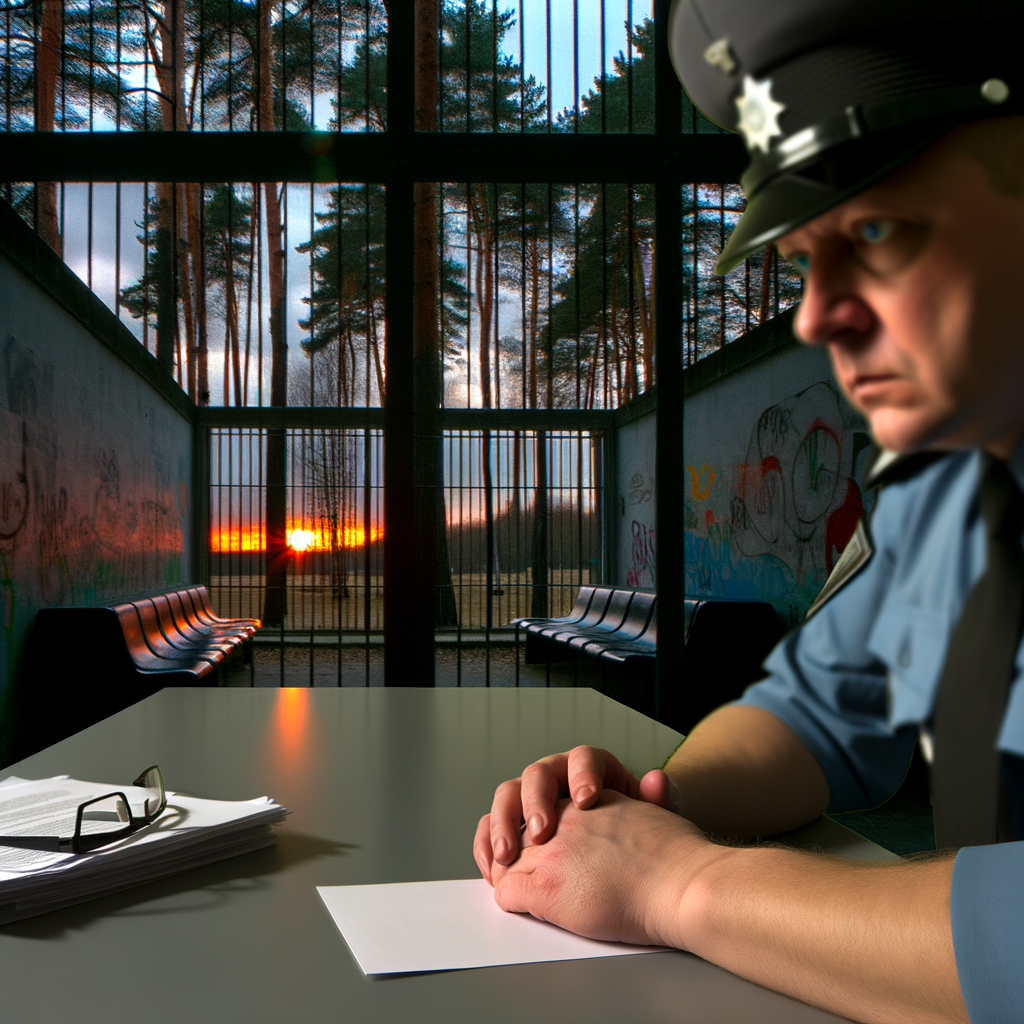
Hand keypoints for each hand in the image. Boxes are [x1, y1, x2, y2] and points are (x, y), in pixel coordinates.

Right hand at [472, 745, 681, 881]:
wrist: (634, 866)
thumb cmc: (643, 839)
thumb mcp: (657, 819)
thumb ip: (659, 800)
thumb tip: (657, 780)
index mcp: (591, 769)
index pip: (582, 758)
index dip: (581, 775)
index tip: (587, 800)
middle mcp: (558, 778)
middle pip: (537, 775)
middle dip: (535, 802)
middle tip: (542, 832)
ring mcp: (533, 802)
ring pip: (508, 796)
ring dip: (503, 823)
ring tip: (508, 853)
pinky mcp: (516, 829)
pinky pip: (492, 828)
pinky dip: (487, 845)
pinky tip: (492, 866)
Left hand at [491, 790, 712, 948]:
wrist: (682, 884)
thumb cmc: (677, 857)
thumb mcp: (656, 808)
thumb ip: (647, 794)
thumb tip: (656, 779)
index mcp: (586, 797)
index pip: (537, 798)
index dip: (526, 819)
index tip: (521, 838)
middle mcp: (564, 818)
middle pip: (516, 827)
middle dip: (504, 844)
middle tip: (502, 862)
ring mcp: (552, 852)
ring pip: (507, 861)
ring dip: (502, 873)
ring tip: (503, 881)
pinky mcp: (548, 887)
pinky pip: (508, 892)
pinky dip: (508, 900)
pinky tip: (516, 904)